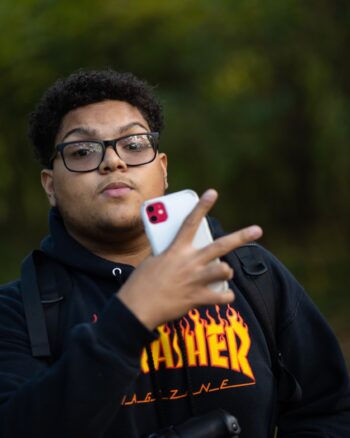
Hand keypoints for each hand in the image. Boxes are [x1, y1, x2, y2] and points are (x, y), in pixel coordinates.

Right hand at [117, 189, 262, 329]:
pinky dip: (225, 296)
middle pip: (221, 245)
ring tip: (224, 272)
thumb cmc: (141, 282)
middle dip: (242, 236)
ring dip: (226, 271)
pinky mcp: (196, 298)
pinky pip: (221, 296)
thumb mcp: (153, 260)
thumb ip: (170, 254)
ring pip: (224, 270)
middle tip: (257, 230)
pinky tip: (224, 296)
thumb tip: (181, 253)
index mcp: (176, 249)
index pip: (191, 222)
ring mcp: (195, 280)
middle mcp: (189, 262)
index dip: (202, 206)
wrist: (137, 307)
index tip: (212, 193)